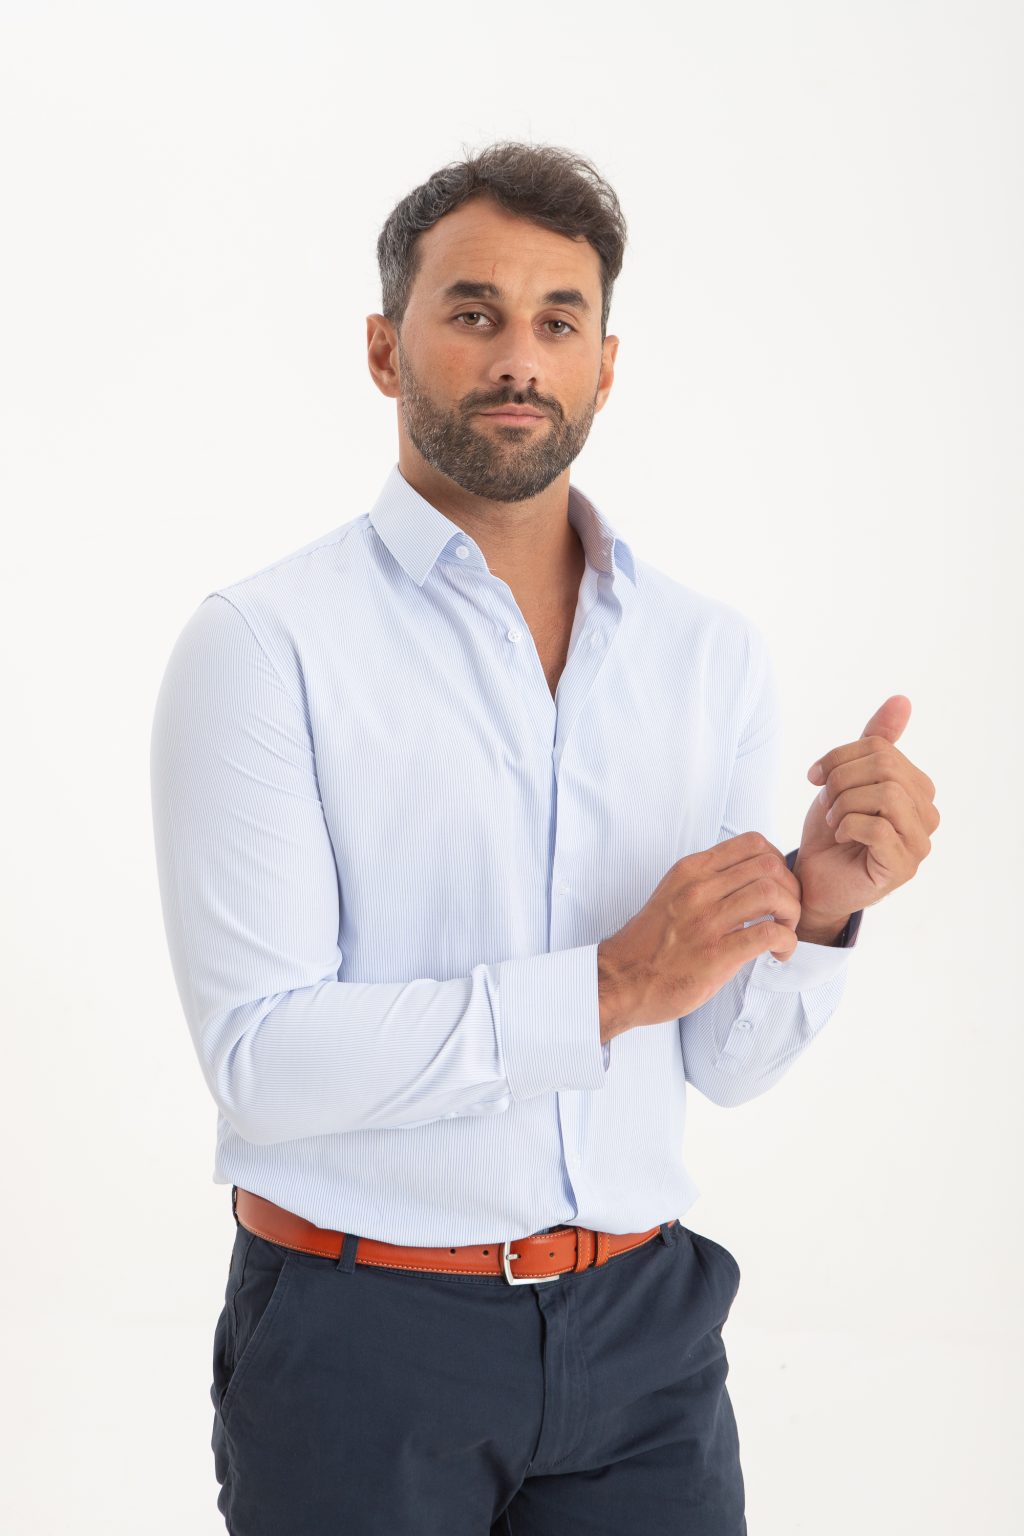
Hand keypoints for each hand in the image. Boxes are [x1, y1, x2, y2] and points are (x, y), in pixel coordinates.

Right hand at [597, 831, 802, 1037]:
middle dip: (791, 888)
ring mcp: (706, 921)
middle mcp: (699, 889)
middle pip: (769, 865)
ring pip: (772, 894)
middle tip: (786, 912)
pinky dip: (787, 941)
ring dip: (792, 913)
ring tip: (785, 931)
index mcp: (691, 870)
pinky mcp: (716, 954)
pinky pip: (768, 934)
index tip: (777, 885)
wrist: (621, 979)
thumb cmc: (650, 942)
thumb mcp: (674, 894)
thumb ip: (709, 883)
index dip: (778, 861)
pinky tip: (779, 953)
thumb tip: (749, 882)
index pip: (753, 843)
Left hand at [794, 695, 938, 929]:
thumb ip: (874, 742)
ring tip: (833, 819)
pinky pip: (879, 829)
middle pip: (886, 768)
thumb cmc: (832, 830)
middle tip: (824, 800)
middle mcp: (927, 814)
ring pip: (887, 796)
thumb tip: (902, 699)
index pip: (883, 749)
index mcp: (917, 788)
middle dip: (842, 779)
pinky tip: (840, 836)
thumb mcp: (847, 778)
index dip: (840, 756)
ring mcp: (919, 843)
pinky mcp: (903, 868)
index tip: (814, 775)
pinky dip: (849, 826)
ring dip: (845, 804)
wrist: (814, 880)